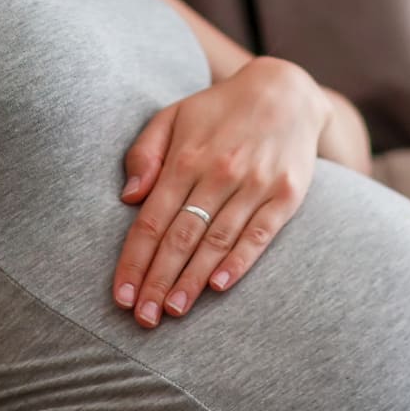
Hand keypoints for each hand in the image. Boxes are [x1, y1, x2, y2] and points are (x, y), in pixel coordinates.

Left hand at [113, 57, 331, 327]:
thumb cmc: (220, 109)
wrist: (287, 91)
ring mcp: (255, 185)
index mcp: (186, 158)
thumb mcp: (174, 116)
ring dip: (193, 280)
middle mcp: (219, 173)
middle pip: (181, 237)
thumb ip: (146, 154)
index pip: (152, 220)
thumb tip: (128, 197)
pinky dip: (239, 262)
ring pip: (217, 242)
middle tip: (145, 318)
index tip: (122, 295)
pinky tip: (219, 286)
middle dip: (159, 281)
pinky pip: (259, 235)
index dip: (134, 261)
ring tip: (174, 311)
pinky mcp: (286, 195)